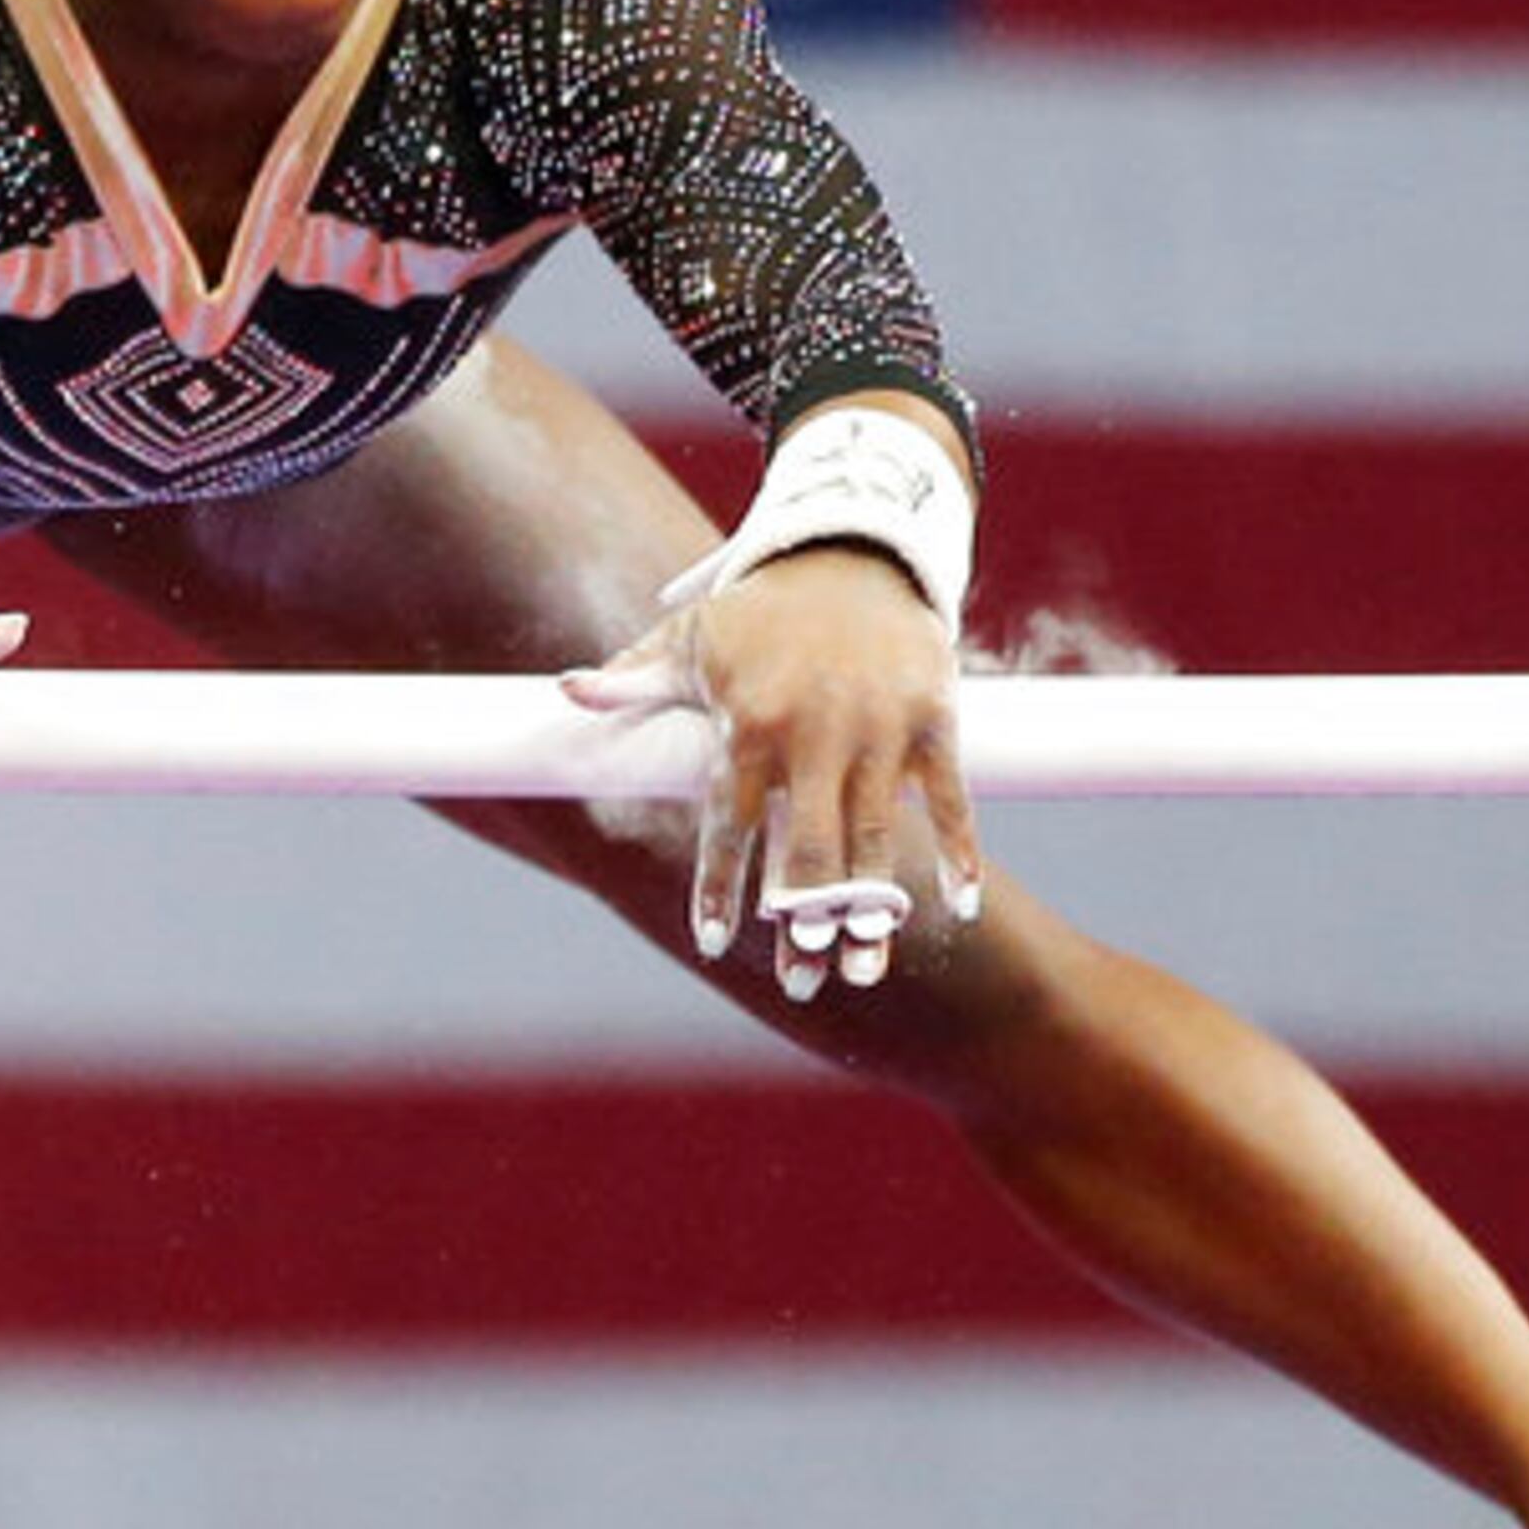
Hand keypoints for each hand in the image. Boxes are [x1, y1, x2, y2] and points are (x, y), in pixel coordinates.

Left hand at [565, 543, 979, 993]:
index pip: (729, 823)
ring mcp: (879, 730)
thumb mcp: (691, 636)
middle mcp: (815, 735)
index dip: (720, 885)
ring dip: (874, 910)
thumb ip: (633, 678)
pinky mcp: (934, 720)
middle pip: (807, 849)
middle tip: (801, 981)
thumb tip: (566, 692)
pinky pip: (951, 800)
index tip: (713, 941)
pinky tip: (961, 908)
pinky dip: (961, 854)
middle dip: (802, 922)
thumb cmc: (760, 608)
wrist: (852, 547)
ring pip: (877, 839)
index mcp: (750, 723)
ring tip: (865, 968)